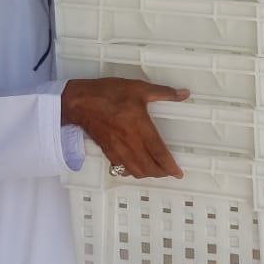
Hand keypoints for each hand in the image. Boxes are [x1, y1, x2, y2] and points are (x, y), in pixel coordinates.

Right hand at [61, 78, 189, 178]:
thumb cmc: (108, 94)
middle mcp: (131, 143)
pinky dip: (131, 171)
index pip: (159, 154)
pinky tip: (134, 167)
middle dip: (161, 173)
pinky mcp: (108, 151)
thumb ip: (164, 93)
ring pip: (135, 171)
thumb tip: (183, 94)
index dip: (170, 166)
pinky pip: (122, 168)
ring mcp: (118, 150)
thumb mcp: (139, 88)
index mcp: (141, 129)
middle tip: (169, 171)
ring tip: (155, 171)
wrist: (80, 102)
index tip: (178, 173)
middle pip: (149, 168)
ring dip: (147, 174)